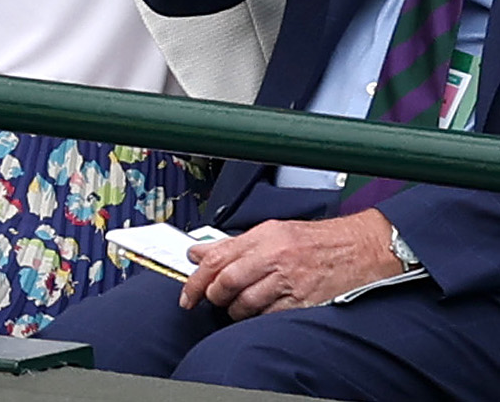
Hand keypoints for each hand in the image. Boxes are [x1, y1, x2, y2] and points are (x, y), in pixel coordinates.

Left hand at [183, 213, 402, 318]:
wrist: (362, 249)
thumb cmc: (318, 241)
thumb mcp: (272, 232)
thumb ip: (233, 244)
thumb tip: (198, 254)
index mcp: (264, 237)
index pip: (217, 259)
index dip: (196, 280)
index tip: (187, 294)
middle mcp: (276, 258)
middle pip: (228, 283)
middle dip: (214, 296)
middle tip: (212, 300)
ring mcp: (291, 282)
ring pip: (246, 304)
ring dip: (235, 310)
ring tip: (238, 307)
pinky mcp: (305, 303)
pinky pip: (270, 317)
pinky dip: (260, 318)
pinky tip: (261, 313)